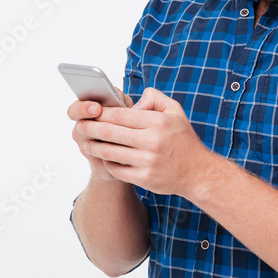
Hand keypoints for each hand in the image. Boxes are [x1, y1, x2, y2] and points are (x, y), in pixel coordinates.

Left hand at [75, 87, 215, 197]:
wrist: (197, 172)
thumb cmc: (183, 140)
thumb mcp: (175, 111)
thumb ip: (154, 98)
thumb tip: (132, 103)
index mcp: (157, 122)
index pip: (120, 115)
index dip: (101, 113)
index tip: (91, 111)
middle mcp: (152, 141)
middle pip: (110, 132)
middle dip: (90, 128)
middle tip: (80, 126)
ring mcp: (147, 162)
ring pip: (110, 152)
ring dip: (94, 147)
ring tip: (86, 143)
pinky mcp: (144, 178)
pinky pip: (117, 170)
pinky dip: (107, 163)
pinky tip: (104, 158)